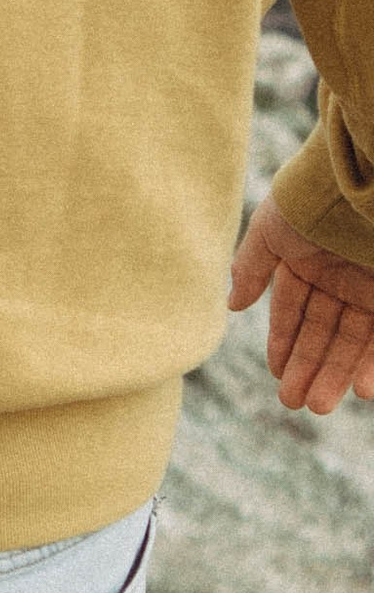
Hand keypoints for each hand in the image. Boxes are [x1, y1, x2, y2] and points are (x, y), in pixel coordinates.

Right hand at [228, 197, 373, 413]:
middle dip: (309, 367)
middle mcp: (339, 277)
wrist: (361, 185)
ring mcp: (368, 287)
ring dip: (337, 374)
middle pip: (323, 332)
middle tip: (295, 404)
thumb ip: (251, 267)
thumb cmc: (311, 203)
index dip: (284, 342)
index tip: (278, 375)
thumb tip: (232, 305)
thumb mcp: (270, 232)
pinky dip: (373, 365)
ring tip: (319, 406)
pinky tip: (362, 389)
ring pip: (353, 341)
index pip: (293, 309)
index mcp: (306, 260)